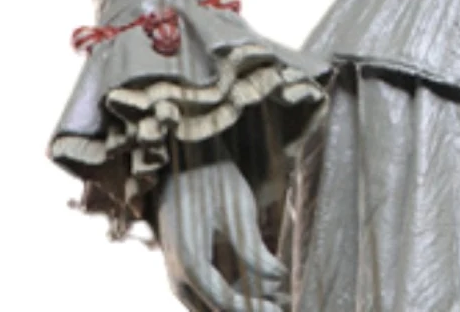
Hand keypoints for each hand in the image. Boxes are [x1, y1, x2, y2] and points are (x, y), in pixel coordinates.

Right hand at [156, 143, 287, 311]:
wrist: (186, 163)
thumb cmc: (213, 181)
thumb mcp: (237, 211)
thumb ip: (253, 249)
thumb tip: (279, 276)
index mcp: (189, 262)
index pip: (223, 302)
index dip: (255, 309)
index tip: (282, 307)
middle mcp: (177, 275)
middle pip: (214, 309)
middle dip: (248, 308)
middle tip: (282, 301)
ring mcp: (177, 274)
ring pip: (208, 304)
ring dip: (240, 303)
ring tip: (275, 293)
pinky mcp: (182, 268)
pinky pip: (205, 292)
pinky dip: (229, 291)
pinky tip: (256, 282)